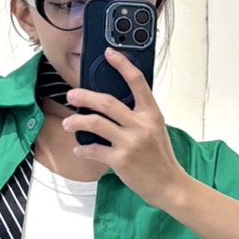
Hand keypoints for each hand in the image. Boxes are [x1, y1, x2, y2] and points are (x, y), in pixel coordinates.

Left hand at [61, 48, 192, 208]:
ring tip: (68, 124)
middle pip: (107, 102)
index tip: (109, 54)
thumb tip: (112, 107)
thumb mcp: (156, 130)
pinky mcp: (121, 160)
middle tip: (72, 95)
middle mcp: (141, 125)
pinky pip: (94, 150)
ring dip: (77, 122)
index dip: (122, 65)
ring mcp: (131, 142)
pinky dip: (83, 149)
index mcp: (151, 114)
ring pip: (96, 124)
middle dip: (84, 96)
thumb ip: (138, 116)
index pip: (137, 82)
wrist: (169, 185)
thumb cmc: (160, 159)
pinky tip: (79, 149)